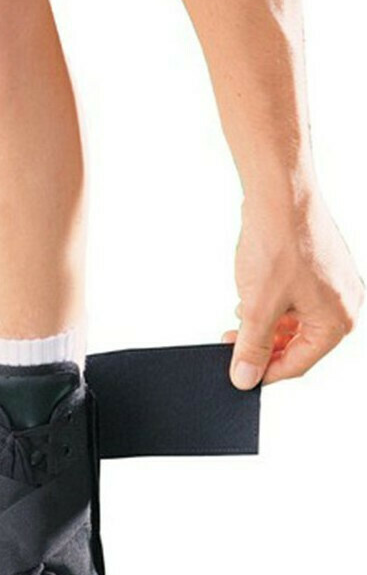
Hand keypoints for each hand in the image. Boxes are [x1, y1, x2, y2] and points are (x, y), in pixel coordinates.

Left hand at [223, 189, 363, 388]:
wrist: (281, 195)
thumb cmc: (278, 246)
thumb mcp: (258, 308)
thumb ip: (251, 347)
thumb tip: (244, 378)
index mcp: (337, 320)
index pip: (299, 363)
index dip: (265, 372)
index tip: (240, 376)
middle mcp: (343, 303)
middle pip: (298, 343)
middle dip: (262, 346)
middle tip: (232, 347)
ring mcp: (332, 283)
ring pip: (294, 321)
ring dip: (264, 326)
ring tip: (238, 322)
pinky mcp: (319, 267)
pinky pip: (295, 299)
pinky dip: (272, 305)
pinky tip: (249, 301)